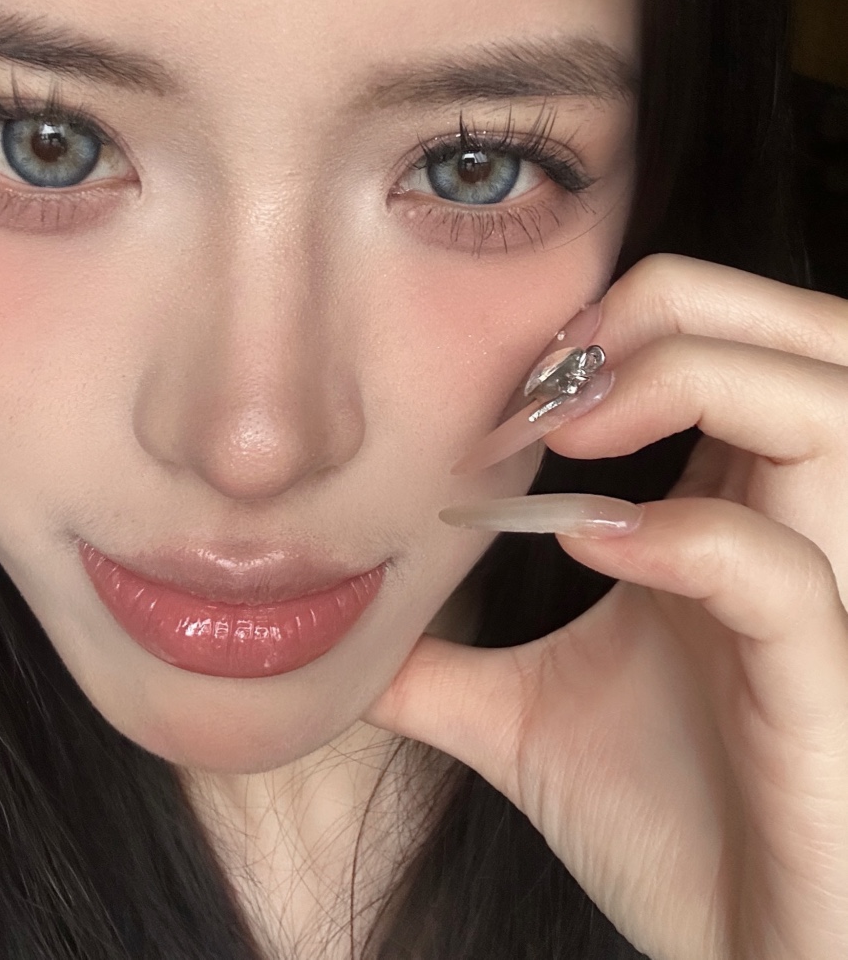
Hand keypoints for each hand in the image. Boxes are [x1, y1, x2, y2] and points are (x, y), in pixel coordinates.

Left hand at [365, 254, 847, 959]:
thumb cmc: (661, 828)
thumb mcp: (524, 718)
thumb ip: (438, 661)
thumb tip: (336, 635)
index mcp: (743, 521)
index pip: (738, 345)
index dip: (630, 320)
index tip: (516, 380)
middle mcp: (805, 539)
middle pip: (815, 335)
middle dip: (678, 307)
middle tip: (555, 371)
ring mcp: (831, 607)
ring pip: (831, 406)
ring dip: (689, 378)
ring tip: (569, 429)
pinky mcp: (826, 698)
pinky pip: (785, 577)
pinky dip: (685, 537)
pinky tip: (594, 544)